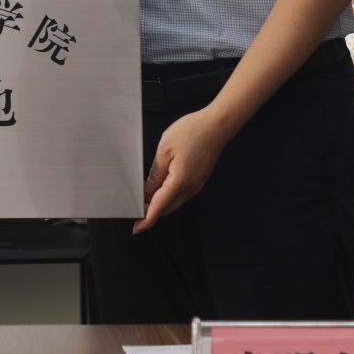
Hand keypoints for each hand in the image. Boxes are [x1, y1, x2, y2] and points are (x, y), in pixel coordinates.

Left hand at [134, 108, 231, 233]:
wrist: (217, 125)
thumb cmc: (192, 132)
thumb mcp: (164, 150)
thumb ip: (155, 174)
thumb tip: (147, 191)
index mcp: (179, 182)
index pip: (159, 207)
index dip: (147, 219)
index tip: (137, 228)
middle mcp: (190, 187)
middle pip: (167, 208)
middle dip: (151, 212)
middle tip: (136, 208)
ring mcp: (197, 184)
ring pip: (175, 201)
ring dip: (160, 203)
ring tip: (145, 196)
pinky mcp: (199, 178)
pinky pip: (182, 193)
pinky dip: (169, 195)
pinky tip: (160, 186)